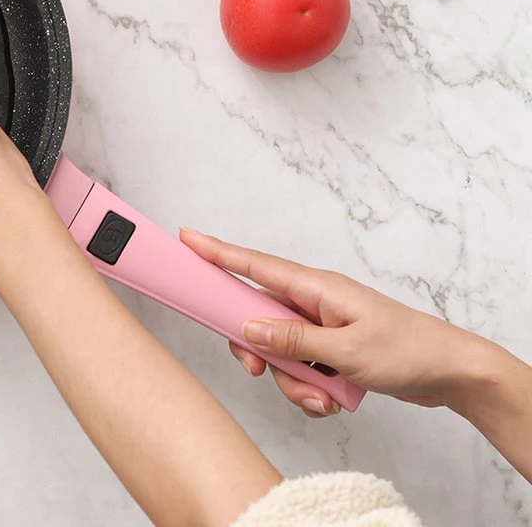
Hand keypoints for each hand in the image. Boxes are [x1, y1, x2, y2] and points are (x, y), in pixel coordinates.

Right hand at [180, 229, 487, 417]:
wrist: (451, 373)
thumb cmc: (408, 350)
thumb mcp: (345, 350)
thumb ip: (292, 340)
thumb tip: (248, 329)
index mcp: (315, 288)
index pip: (255, 265)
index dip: (218, 252)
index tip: (187, 239)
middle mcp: (313, 303)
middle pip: (257, 321)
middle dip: (259, 353)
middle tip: (261, 373)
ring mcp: (321, 327)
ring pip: (278, 352)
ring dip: (293, 382)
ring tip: (321, 398)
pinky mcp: (329, 351)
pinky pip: (299, 370)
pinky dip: (310, 390)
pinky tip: (332, 401)